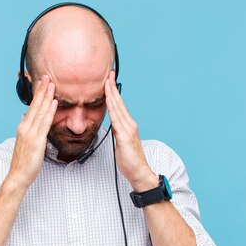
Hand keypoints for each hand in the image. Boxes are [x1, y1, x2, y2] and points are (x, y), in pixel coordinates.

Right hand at [7, 75, 57, 188]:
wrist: (18, 176)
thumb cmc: (24, 163)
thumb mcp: (27, 144)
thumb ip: (31, 133)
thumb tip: (34, 124)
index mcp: (23, 127)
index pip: (31, 107)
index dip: (37, 94)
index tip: (41, 82)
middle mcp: (25, 127)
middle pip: (35, 105)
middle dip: (41, 90)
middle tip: (47, 76)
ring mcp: (30, 133)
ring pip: (40, 111)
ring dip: (46, 96)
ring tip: (52, 84)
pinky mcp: (36, 141)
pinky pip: (44, 123)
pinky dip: (49, 112)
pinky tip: (54, 103)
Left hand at [105, 71, 157, 190]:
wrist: (139, 172)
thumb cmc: (130, 160)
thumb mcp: (121, 142)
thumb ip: (118, 132)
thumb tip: (113, 126)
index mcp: (128, 125)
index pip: (118, 105)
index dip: (113, 92)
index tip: (108, 80)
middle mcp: (129, 124)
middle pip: (118, 102)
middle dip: (112, 87)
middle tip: (108, 73)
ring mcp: (128, 129)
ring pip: (117, 108)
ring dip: (111, 94)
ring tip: (106, 81)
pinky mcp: (125, 137)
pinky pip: (116, 120)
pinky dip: (112, 108)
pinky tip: (108, 100)